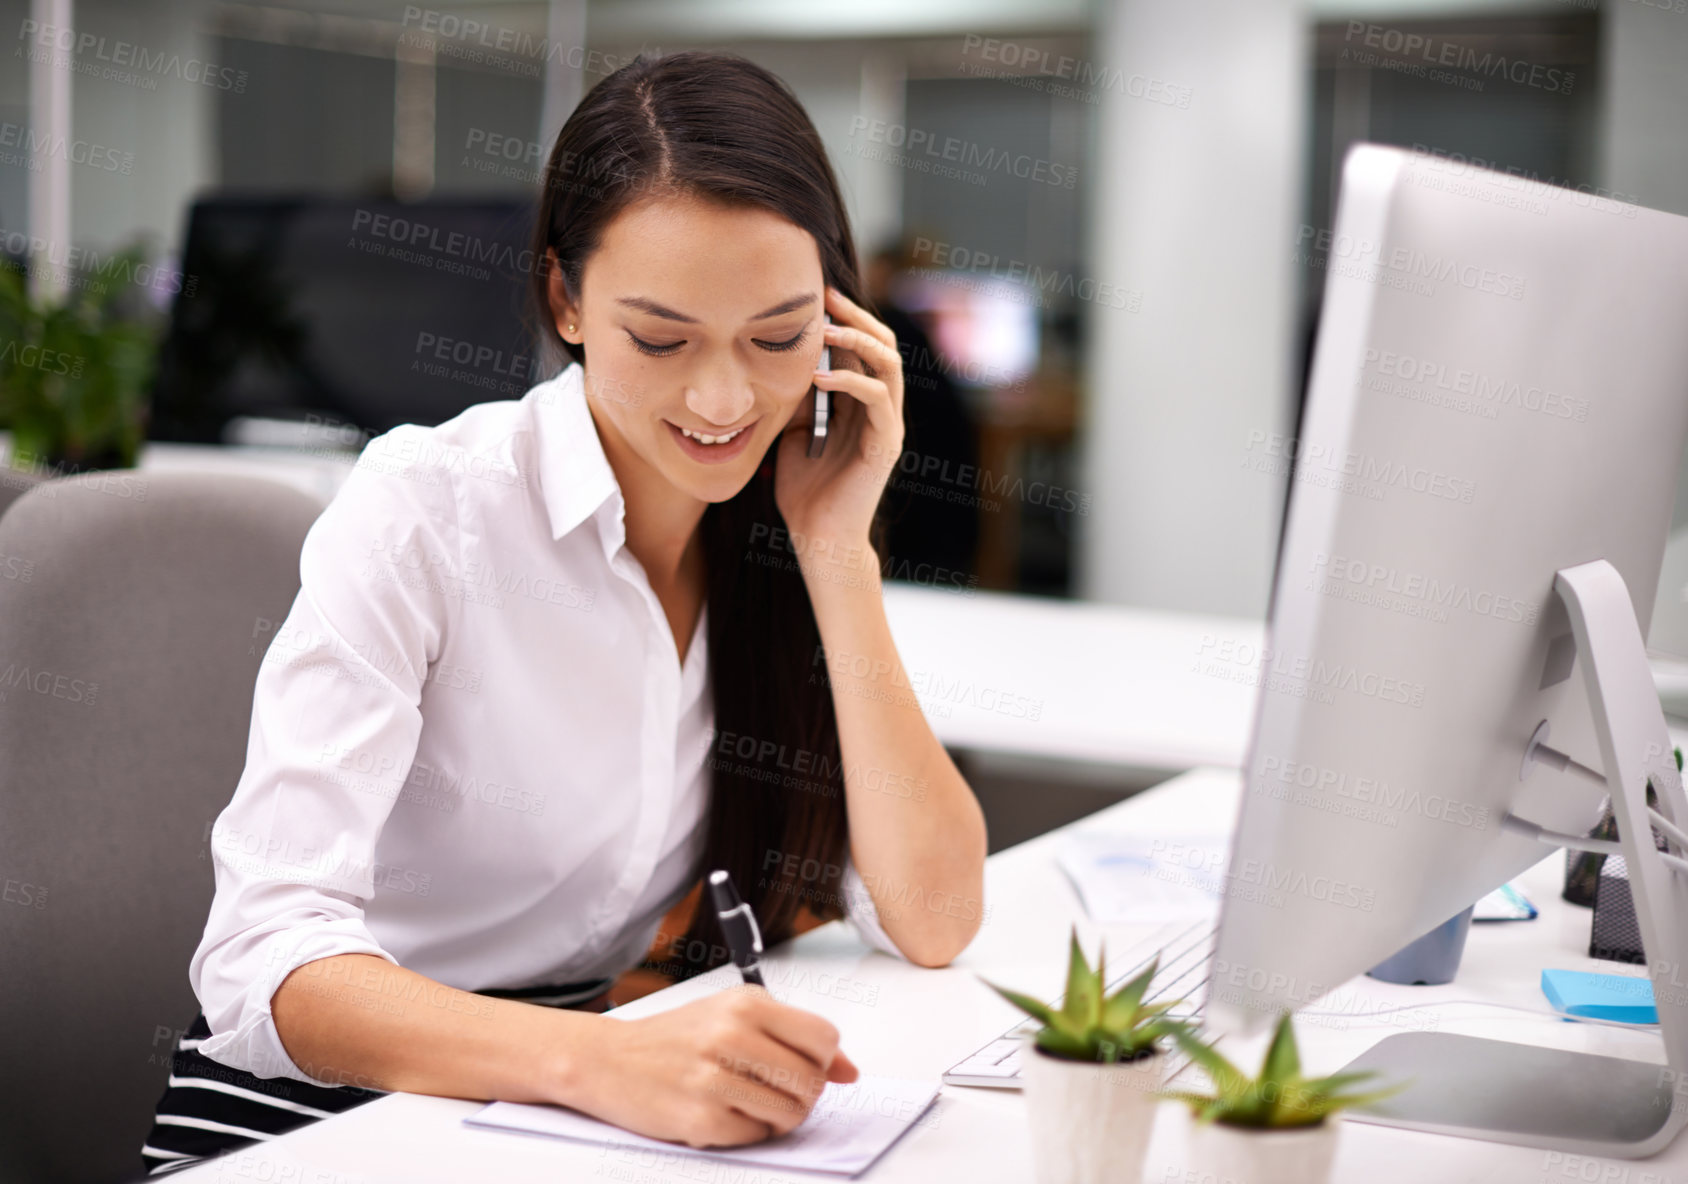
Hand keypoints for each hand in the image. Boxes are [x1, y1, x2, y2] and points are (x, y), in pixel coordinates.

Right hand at [562, 986, 858, 1147]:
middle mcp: (731, 1035)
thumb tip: (850, 1073)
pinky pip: (757, 1136)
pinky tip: (727, 1114)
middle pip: (811, 1081)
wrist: (609, 1060)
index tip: (804, 1066)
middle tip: (777, 1091)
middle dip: (804, 1095)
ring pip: (791, 1113)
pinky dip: (750, 1132)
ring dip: (781, 1117)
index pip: (824, 1038)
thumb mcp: (735, 1017)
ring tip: (754, 1104)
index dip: (823, 1061)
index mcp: (746, 1003)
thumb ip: (795, 1038)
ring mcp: (714, 1079)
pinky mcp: (700, 1119)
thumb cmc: (677, 1038)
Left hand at [774, 286, 904, 548]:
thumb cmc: (804, 490)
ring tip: (824, 330)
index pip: (862, 346)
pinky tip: (818, 377)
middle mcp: (880, 408)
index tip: (813, 297)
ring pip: (888, 363)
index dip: (843, 318)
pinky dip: (850, 381)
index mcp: (860, 402)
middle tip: (826, 297)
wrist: (819, 537)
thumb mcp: (792, 432)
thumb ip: (795, 398)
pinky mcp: (885, 444)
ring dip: (857, 340)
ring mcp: (887, 424)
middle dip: (855, 316)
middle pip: (883, 343)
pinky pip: (876, 399)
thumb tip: (774, 360)